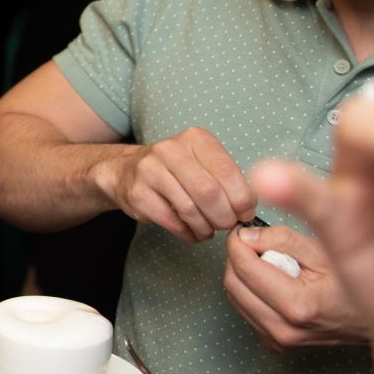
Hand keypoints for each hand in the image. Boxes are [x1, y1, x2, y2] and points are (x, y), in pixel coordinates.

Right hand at [92, 126, 255, 240]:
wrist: (126, 172)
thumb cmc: (176, 172)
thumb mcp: (203, 164)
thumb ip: (227, 180)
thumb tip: (248, 209)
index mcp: (195, 139)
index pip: (228, 172)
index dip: (242, 199)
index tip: (245, 213)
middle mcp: (171, 150)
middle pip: (209, 193)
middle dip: (224, 217)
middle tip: (226, 225)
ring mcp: (150, 171)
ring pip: (190, 210)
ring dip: (205, 227)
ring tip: (208, 230)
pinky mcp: (138, 194)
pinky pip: (172, 222)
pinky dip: (188, 234)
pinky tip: (192, 232)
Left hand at [221, 225, 369, 349]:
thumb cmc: (359, 284)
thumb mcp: (328, 252)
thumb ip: (284, 240)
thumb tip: (247, 236)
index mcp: (298, 306)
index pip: (244, 268)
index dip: (237, 242)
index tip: (243, 230)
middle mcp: (284, 329)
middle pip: (233, 284)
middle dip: (237, 257)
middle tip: (256, 243)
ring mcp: (279, 341)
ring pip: (235, 298)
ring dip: (243, 274)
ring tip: (271, 263)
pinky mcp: (276, 344)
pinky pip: (246, 310)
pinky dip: (251, 291)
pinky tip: (275, 283)